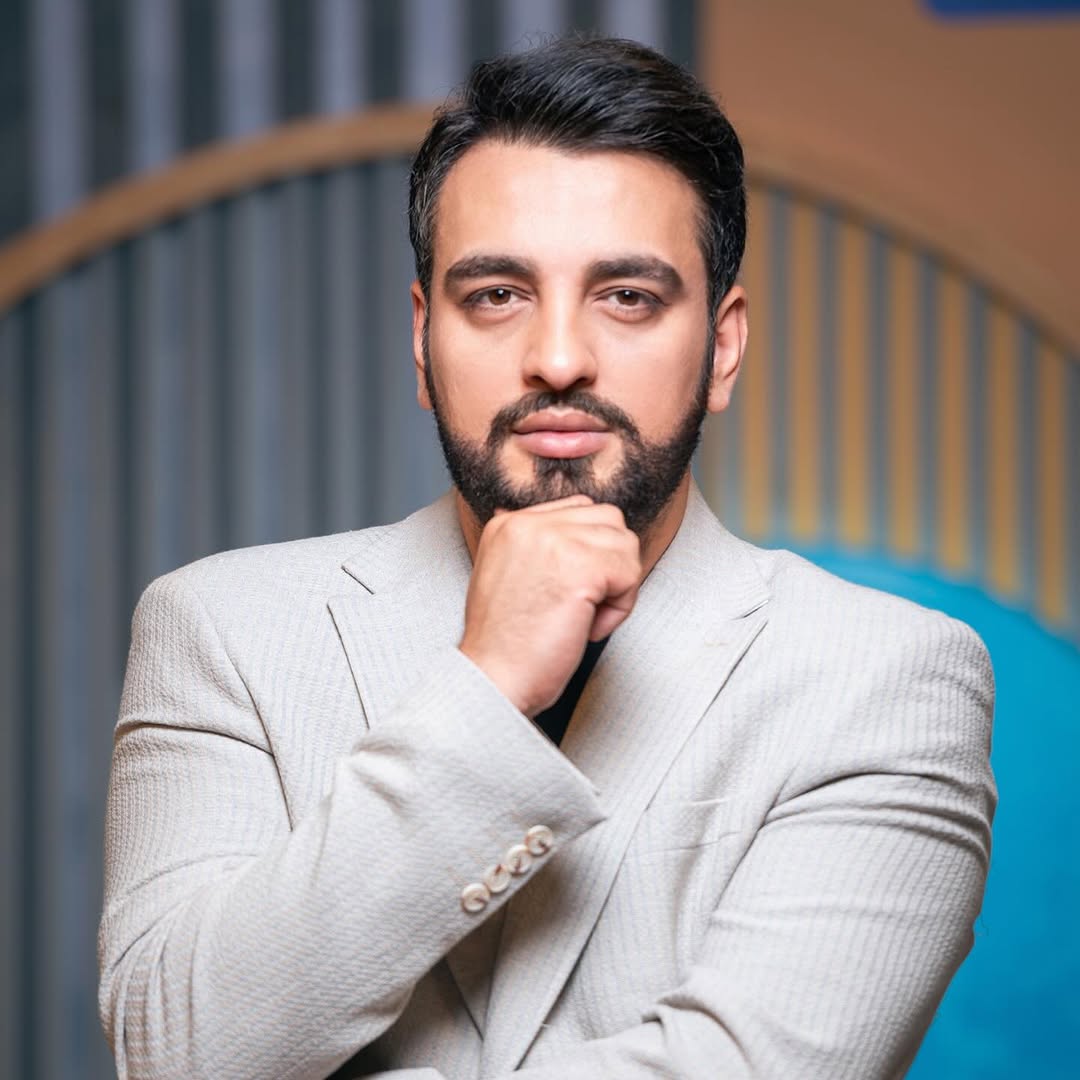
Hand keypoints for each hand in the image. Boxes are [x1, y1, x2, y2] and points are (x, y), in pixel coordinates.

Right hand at [459, 496, 641, 717]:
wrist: (493, 680)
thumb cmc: (504, 645)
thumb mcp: (508, 578)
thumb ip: (536, 549)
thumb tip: (579, 535)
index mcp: (509, 523)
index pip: (579, 509)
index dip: (591, 551)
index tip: (571, 591)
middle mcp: (528, 523)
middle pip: (608, 519)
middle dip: (610, 563)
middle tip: (585, 605)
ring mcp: (553, 541)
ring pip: (625, 543)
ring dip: (617, 586)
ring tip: (584, 618)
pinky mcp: (580, 567)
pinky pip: (630, 573)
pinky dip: (620, 608)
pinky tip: (588, 628)